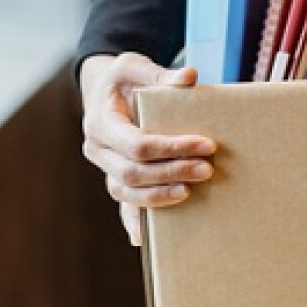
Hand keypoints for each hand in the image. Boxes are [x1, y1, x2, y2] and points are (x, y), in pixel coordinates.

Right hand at [80, 53, 216, 244]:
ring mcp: (105, 169)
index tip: (205, 144)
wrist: (104, 92)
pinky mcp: (116, 179)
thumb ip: (159, 73)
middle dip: (172, 173)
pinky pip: (124, 205)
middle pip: (133, 173)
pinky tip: (144, 240)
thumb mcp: (134, 65)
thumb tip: (189, 78)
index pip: (137, 144)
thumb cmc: (123, 79)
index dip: (171, 148)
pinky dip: (133, 222)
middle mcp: (97, 150)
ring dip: (160, 196)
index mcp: (100, 123)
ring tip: (191, 191)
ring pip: (127, 193)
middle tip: (208, 169)